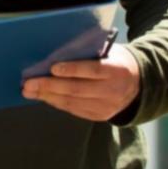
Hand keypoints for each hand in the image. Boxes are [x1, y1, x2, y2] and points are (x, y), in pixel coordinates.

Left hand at [22, 44, 140, 121]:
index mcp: (117, 71)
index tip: (52, 68)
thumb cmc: (117, 62)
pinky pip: (74, 110)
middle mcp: (112, 91)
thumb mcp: (111, 52)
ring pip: (73, 102)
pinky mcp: (99, 116)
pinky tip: (44, 97)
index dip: (72, 70)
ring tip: (29, 91)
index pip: (93, 70)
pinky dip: (57, 103)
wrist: (138, 84)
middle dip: (50, 86)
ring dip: (48, 97)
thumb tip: (58, 54)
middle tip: (29, 84)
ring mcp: (106, 106)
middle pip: (77, 89)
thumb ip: (90, 54)